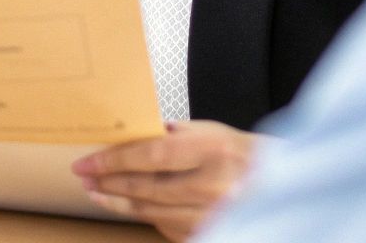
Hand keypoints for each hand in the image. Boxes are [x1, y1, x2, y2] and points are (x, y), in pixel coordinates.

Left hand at [72, 120, 258, 241]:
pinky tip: (127, 207)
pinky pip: (169, 227)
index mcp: (213, 151)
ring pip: (152, 212)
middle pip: (146, 188)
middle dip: (108, 182)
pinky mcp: (214, 232)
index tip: (87, 163)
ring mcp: (216, 215)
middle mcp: (215, 187)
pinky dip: (145, 216)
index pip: (150, 156)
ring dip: (118, 202)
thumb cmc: (242, 153)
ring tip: (96, 192)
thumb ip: (169, 135)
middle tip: (85, 176)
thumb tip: (126, 136)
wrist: (281, 184)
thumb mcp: (209, 132)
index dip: (113, 161)